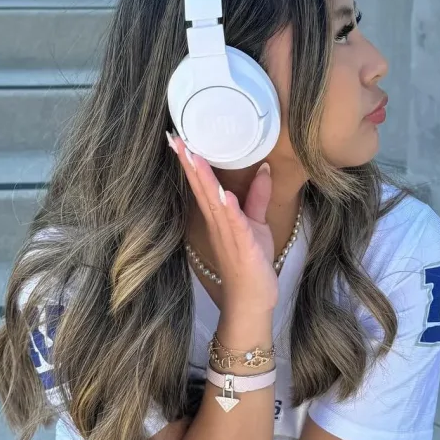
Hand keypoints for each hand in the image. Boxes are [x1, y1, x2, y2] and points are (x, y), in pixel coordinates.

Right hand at [168, 132, 277, 312]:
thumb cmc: (252, 263)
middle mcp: (218, 223)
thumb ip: (257, 197)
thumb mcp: (255, 224)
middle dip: (189, 163)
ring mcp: (228, 235)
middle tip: (175, 138)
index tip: (178, 138)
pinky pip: (235, 225)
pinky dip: (229, 210)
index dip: (191, 161)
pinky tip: (223, 195)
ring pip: (214, 202)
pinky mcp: (243, 247)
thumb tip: (265, 168)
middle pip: (201, 188)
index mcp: (218, 216)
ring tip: (194, 156)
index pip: (202, 184)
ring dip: (204, 180)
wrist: (252, 301)